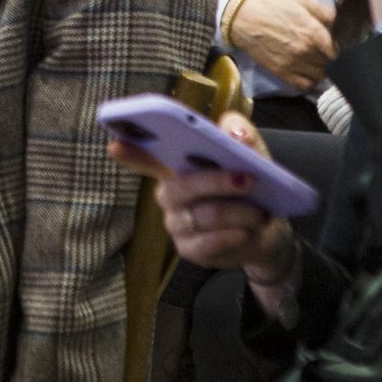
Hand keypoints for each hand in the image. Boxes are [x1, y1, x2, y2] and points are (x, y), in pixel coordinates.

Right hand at [110, 110, 296, 286]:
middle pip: (182, 186)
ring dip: (239, 213)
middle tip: (247, 179)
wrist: (266, 231)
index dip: (130, 152)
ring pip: (204, 214)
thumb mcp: (253, 155)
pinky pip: (208, 241)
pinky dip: (234, 235)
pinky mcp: (188, 249)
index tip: (115, 145)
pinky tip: (247, 231)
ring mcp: (176, 222)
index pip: (145, 157)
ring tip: (260, 213)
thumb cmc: (250, 188)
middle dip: (217, 181)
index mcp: (177, 166)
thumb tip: (234, 132)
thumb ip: (243, 136)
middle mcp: (169, 193)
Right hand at [225, 0, 335, 90]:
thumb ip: (326, 12)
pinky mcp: (282, 73)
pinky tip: (309, 70)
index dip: (340, 49)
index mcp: (313, 32)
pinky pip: (305, 85)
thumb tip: (342, 24)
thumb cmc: (274, 8)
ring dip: (322, 69)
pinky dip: (311, 80)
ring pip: (320, 75)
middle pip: (331, 63)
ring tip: (317, 60)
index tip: (337, 45)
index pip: (339, 51)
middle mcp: (305, 50)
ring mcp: (293, 64)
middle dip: (331, 57)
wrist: (245, 20)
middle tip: (325, 50)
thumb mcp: (303, 1)